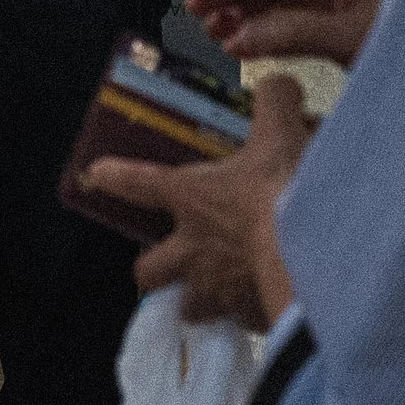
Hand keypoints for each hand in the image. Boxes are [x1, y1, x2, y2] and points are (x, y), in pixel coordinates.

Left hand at [80, 77, 313, 325]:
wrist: (309, 256)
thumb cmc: (281, 191)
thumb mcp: (279, 132)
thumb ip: (274, 101)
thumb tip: (278, 83)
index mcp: (189, 197)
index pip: (141, 182)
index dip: (116, 177)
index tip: (95, 174)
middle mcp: (191, 249)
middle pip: (148, 270)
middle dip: (151, 268)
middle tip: (166, 260)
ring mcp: (215, 290)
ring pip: (188, 307)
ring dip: (196, 300)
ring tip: (212, 293)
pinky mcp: (246, 318)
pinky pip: (236, 320)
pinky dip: (245, 312)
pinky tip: (262, 303)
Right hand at [190, 0, 387, 68]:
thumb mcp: (351, 37)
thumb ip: (292, 32)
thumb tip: (238, 35)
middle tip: (201, 20)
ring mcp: (338, 2)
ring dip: (243, 11)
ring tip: (220, 35)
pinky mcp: (341, 28)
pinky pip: (290, 18)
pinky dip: (263, 28)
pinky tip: (249, 46)